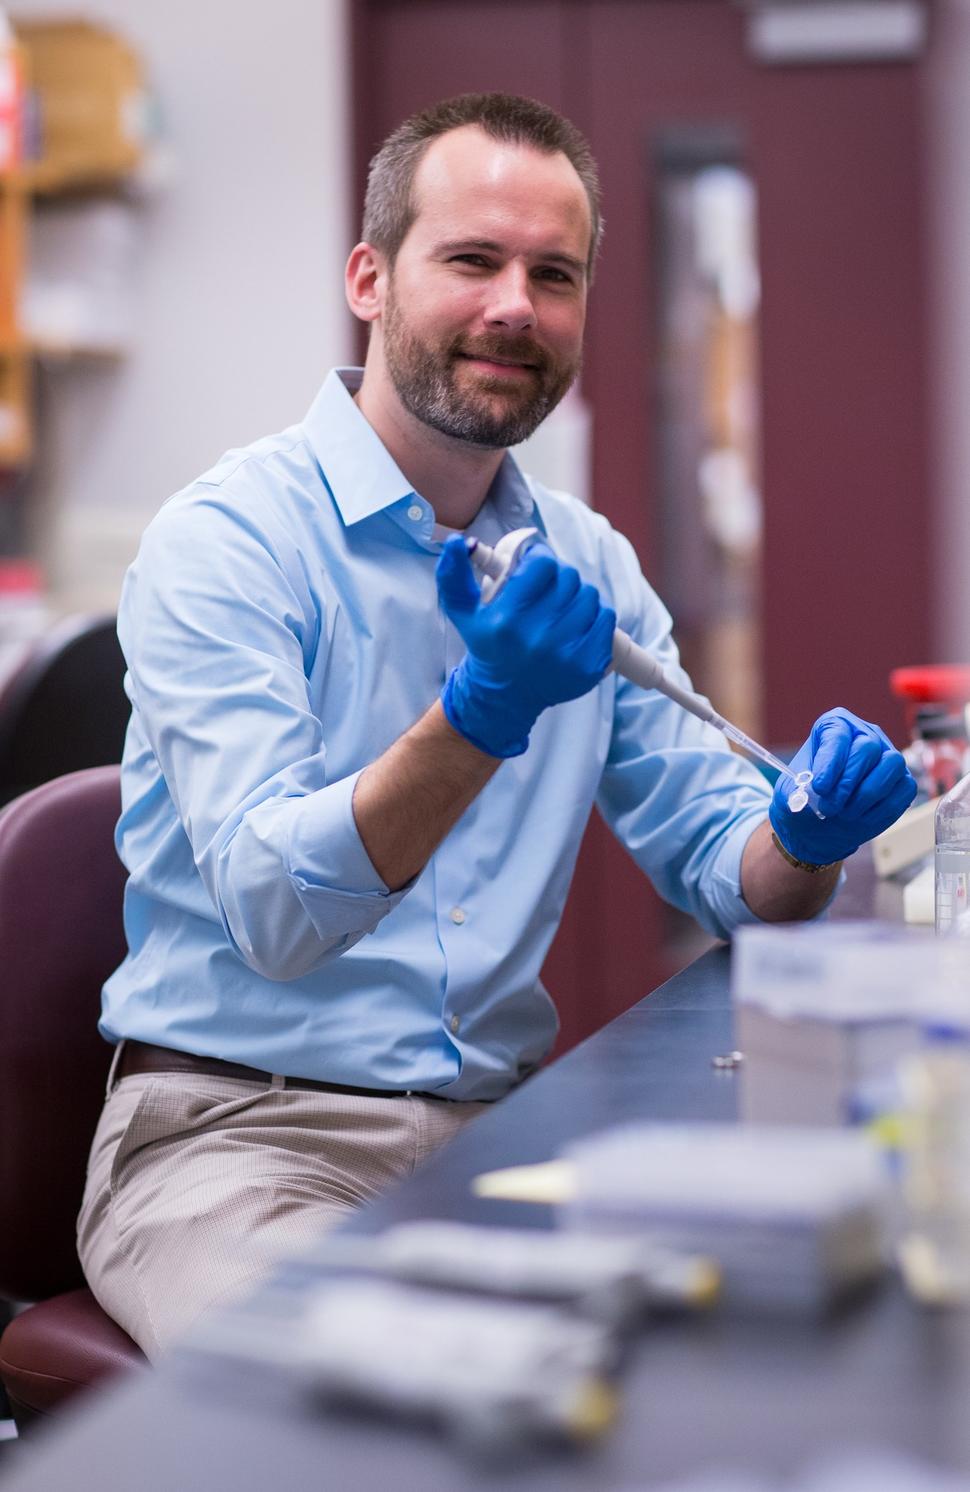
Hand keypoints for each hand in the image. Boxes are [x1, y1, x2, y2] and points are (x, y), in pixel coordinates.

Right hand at [436, 535, 615, 756]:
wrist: (506, 694)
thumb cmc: (487, 644)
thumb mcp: (462, 610)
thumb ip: (453, 573)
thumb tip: (456, 542)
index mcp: (507, 621)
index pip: (544, 565)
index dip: (540, 559)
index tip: (534, 567)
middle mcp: (538, 638)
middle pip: (569, 578)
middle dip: (558, 578)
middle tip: (546, 589)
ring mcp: (567, 655)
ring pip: (590, 596)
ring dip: (577, 596)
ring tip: (559, 608)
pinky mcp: (589, 666)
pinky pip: (606, 619)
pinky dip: (594, 616)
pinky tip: (575, 624)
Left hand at [769, 706, 916, 865]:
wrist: (819, 826)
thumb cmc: (806, 800)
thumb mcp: (792, 793)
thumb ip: (800, 788)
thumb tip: (815, 791)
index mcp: (835, 727)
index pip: (838, 735)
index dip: (830, 762)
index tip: (819, 788)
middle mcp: (866, 735)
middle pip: (867, 748)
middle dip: (847, 783)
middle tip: (829, 807)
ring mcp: (888, 757)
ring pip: (891, 765)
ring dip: (866, 796)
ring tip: (844, 813)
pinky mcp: (903, 781)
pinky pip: (904, 789)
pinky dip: (881, 809)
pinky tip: (861, 818)